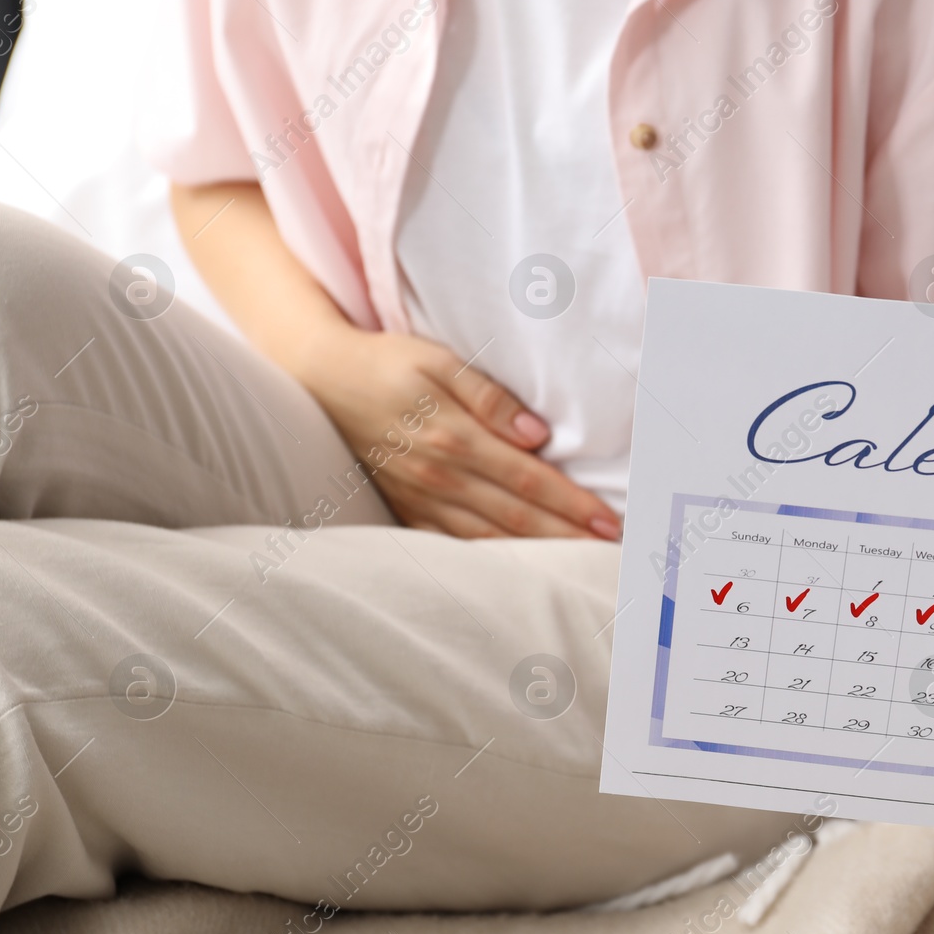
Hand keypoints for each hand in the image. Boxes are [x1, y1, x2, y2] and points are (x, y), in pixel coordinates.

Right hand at [297, 327, 621, 539]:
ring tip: (578, 564)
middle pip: (517, 516)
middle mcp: (440, 476)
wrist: (323, 379)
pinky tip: (519, 571)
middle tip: (610, 551)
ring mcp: (421, 499)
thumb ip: (490, 399)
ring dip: (537, 554)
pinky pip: (453, 544)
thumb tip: (536, 435)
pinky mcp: (407, 510)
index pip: (529, 479)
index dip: (573, 503)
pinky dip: (489, 561)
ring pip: (489, 538)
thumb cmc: (389, 363)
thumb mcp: (440, 362)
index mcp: (454, 437)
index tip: (608, 521)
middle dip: (568, 535)